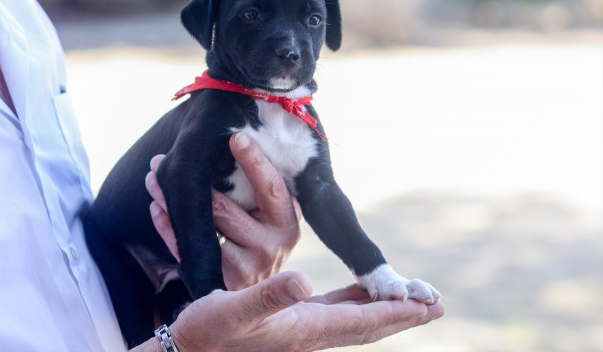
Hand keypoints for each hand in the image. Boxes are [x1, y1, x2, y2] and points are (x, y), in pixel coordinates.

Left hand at [145, 132, 300, 289]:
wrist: (262, 299)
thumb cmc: (263, 241)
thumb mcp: (274, 219)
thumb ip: (262, 193)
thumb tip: (233, 144)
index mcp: (287, 223)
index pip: (271, 187)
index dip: (255, 161)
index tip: (236, 137)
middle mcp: (271, 246)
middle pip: (224, 208)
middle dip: (194, 180)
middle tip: (164, 159)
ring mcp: (247, 267)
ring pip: (202, 227)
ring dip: (172, 202)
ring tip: (153, 179)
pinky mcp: (223, 282)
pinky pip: (189, 249)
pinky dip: (169, 228)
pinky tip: (158, 208)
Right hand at [169, 271, 444, 350]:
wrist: (190, 349)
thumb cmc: (207, 332)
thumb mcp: (233, 311)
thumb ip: (267, 297)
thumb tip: (302, 282)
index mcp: (303, 331)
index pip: (360, 321)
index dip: (394, 312)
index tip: (426, 304)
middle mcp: (310, 334)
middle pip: (368, 325)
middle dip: (404, 315)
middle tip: (437, 304)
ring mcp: (304, 329)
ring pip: (357, 319)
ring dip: (387, 309)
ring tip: (414, 299)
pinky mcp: (294, 321)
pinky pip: (337, 311)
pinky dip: (358, 301)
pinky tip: (364, 291)